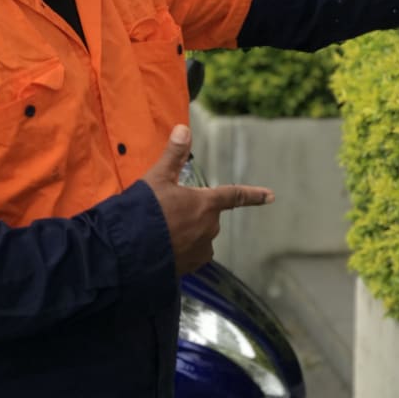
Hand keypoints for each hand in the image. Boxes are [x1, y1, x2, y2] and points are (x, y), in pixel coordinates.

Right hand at [143, 125, 274, 275]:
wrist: (127, 251)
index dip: (253, 195)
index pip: (234, 196)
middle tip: (166, 213)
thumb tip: (183, 129)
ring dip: (186, 233)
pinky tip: (162, 248)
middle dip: (192, 213)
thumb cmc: (144, 211)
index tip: (271, 196)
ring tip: (160, 232)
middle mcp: (209, 228)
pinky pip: (190, 255)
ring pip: (198, 236)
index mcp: (206, 205)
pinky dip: (180, 251)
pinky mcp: (188, 268)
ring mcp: (199, 250)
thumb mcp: (157, 178)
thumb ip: (173, 155)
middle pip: (208, 216)